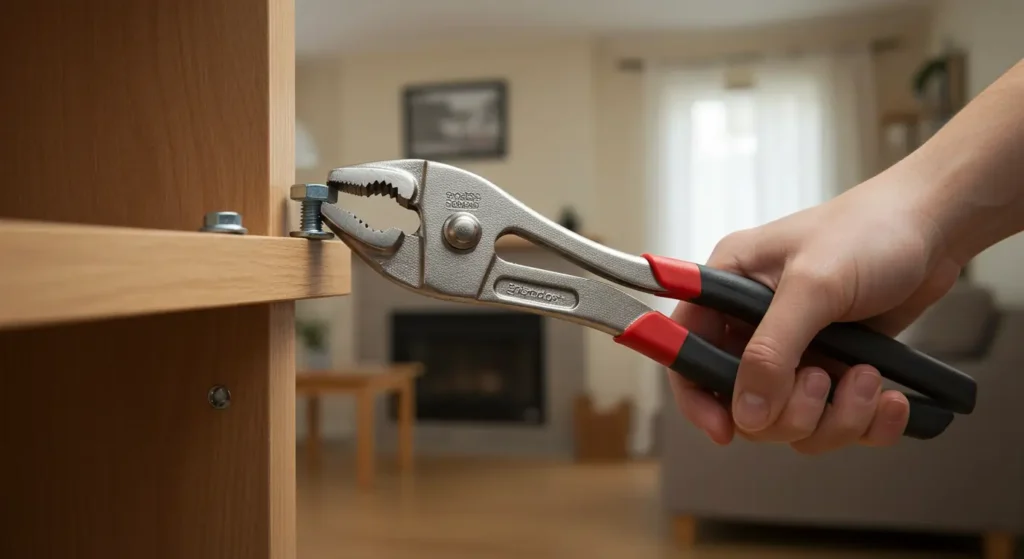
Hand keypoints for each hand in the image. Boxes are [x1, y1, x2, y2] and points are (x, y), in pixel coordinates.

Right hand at [669, 172, 963, 453]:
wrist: (934, 226)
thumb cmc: (869, 231)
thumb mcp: (814, 285)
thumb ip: (773, 350)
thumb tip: (746, 413)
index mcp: (727, 288)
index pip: (686, 353)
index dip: (696, 397)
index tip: (725, 429)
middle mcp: (753, 324)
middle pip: (742, 403)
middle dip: (789, 409)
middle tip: (823, 379)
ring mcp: (796, 349)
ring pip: (792, 421)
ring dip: (835, 416)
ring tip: (868, 378)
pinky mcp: (835, 366)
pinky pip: (836, 422)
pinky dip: (866, 422)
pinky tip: (891, 399)